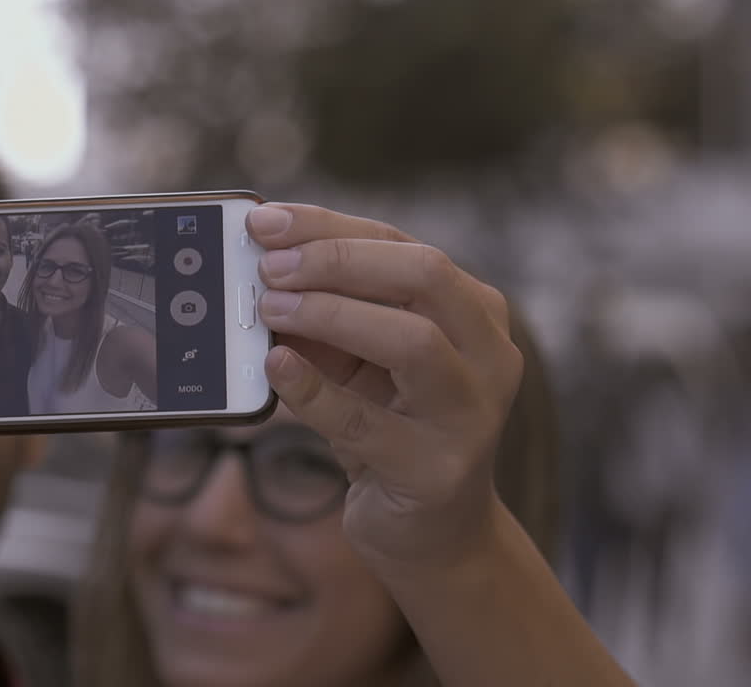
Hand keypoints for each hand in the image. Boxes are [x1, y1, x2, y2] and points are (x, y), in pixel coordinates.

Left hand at [246, 203, 521, 571]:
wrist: (433, 530)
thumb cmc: (390, 424)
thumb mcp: (360, 361)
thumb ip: (327, 315)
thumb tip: (261, 268)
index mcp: (473, 310)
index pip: (401, 246)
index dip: (328, 227)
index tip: (264, 220)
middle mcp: (489, 353)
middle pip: (423, 276)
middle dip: (337, 261)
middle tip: (269, 267)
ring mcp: (471, 413)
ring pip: (411, 341)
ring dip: (330, 315)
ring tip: (269, 309)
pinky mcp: (436, 470)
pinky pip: (365, 421)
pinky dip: (313, 390)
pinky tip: (274, 367)